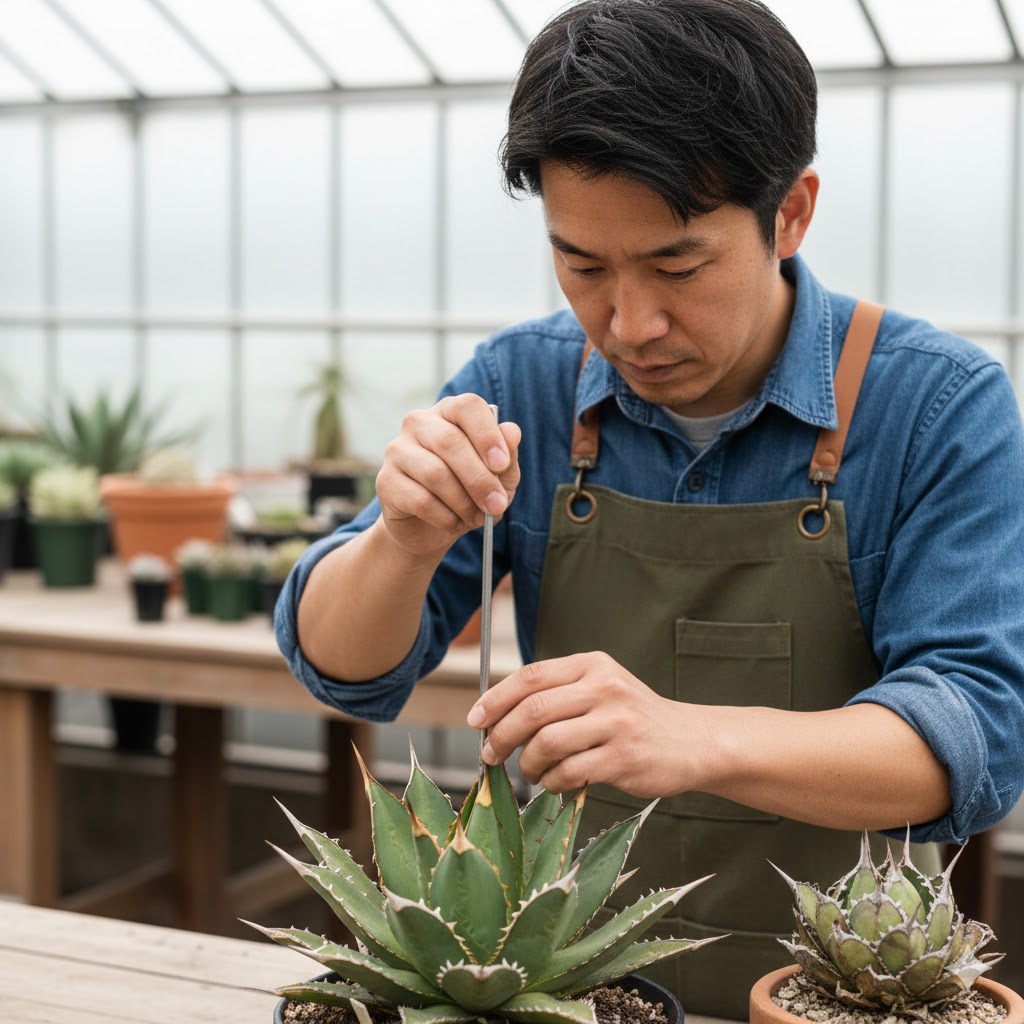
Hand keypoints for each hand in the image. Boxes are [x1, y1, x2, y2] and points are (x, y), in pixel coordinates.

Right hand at [374, 394, 521, 558]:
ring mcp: (398, 450)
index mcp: (450, 412)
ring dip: (464, 502)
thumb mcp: (499, 478)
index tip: (502, 464)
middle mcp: (419, 423)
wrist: (430, 527)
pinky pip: (421, 500)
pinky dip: (445, 517)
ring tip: (476, 517)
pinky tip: (453, 522)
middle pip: (450, 442)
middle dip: (480, 479)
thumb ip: (508, 456)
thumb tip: (512, 432)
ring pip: (436, 474)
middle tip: (497, 505)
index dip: (487, 434)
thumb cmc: (470, 492)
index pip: (467, 407)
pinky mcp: (386, 481)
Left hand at [468, 652, 696, 796]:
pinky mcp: (624, 758)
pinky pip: (569, 772)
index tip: (475, 719)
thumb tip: (494, 715)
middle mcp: (604, 688)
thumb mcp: (599, 688)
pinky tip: (555, 782)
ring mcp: (616, 722)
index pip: (531, 676)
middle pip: (533, 710)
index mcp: (592, 665)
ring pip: (547, 743)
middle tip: (490, 753)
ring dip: (527, 763)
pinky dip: (551, 782)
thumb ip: (556, 693)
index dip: (495, 698)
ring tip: (529, 771)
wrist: (691, 741)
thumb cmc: (633, 718)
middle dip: (501, 735)